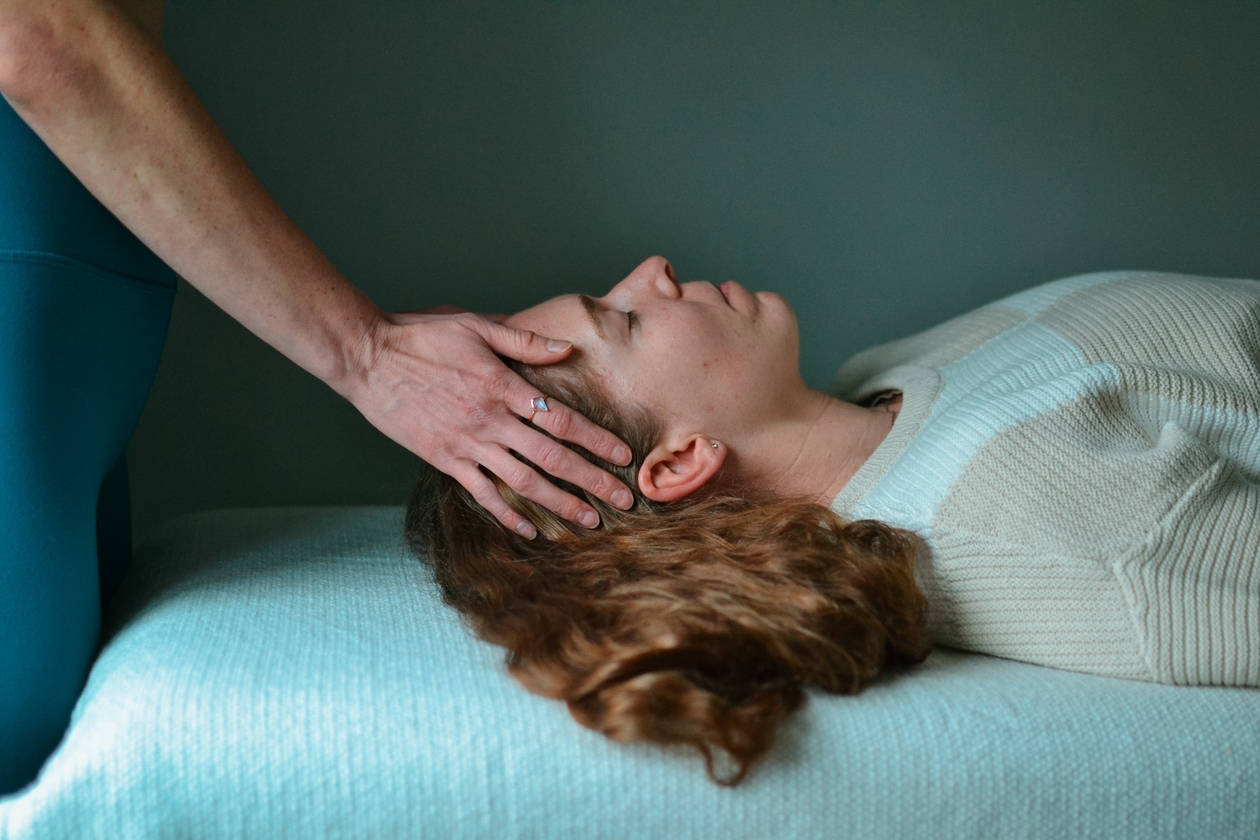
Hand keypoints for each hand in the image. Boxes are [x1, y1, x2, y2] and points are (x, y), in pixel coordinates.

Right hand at [345, 310, 634, 537]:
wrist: (367, 358)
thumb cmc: (421, 336)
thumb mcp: (476, 325)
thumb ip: (524, 341)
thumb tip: (566, 348)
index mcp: (503, 387)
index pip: (561, 419)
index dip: (595, 439)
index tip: (623, 455)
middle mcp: (490, 421)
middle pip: (552, 457)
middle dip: (592, 480)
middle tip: (623, 499)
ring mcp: (467, 444)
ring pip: (523, 481)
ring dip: (560, 503)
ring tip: (590, 521)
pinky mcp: (444, 460)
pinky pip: (482, 493)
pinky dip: (507, 513)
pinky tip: (530, 530)